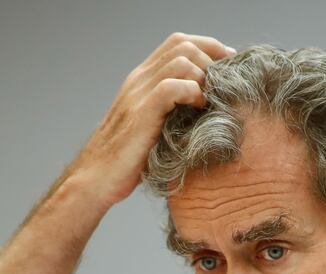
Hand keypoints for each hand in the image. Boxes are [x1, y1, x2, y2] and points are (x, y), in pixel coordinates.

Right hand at [66, 33, 235, 209]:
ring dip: (204, 76)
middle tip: (225, 85)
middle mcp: (139, 80)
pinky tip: (198, 109)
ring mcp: (138, 94)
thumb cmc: (126, 160)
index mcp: (142, 79)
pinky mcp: (141, 113)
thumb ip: (172, 110)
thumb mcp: (153, 127)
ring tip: (210, 99)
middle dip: (212, 60)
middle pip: (183, 45)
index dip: (209, 47)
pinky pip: (172, 86)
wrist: (95, 179)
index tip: (230, 64)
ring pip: (181, 60)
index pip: (178, 43)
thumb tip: (207, 107)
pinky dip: (192, 93)